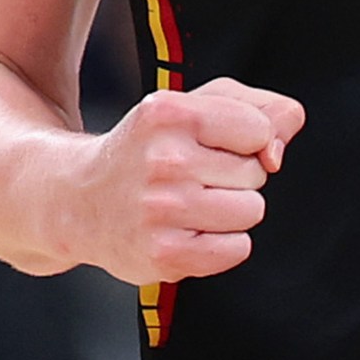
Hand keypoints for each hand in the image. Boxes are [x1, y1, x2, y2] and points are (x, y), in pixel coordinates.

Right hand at [77, 77, 304, 284]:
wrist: (81, 201)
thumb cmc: (149, 148)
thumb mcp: (200, 104)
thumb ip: (262, 108)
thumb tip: (277, 151)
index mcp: (169, 113)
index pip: (260, 129)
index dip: (246, 138)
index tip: (212, 143)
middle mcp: (162, 161)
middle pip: (257, 173)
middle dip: (234, 175)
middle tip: (191, 175)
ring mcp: (161, 211)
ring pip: (252, 210)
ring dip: (231, 210)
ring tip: (189, 202)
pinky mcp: (163, 255)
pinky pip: (237, 249)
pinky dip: (223, 243)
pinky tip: (189, 229)